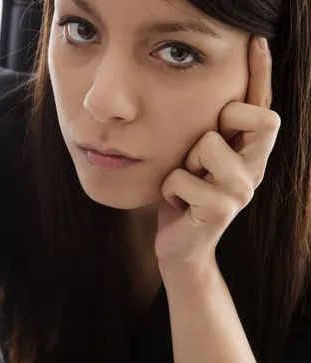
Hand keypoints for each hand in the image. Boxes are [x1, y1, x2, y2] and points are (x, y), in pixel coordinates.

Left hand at [155, 36, 280, 268]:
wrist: (181, 248)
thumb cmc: (186, 198)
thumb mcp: (197, 160)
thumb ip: (210, 131)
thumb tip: (216, 88)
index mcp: (250, 153)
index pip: (263, 107)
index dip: (260, 74)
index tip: (255, 43)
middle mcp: (255, 170)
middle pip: (258, 118)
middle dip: (219, 126)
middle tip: (202, 155)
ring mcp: (241, 192)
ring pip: (208, 145)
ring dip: (185, 163)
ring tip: (187, 182)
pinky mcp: (221, 211)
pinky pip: (181, 179)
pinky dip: (169, 189)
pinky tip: (178, 204)